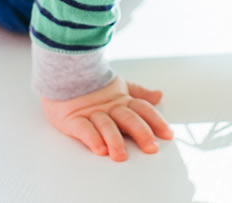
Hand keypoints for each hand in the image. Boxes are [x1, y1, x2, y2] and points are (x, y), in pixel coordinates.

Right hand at [41, 75, 173, 160]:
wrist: (63, 75)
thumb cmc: (93, 87)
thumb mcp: (120, 88)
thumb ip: (139, 94)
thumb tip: (159, 95)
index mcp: (122, 100)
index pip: (143, 109)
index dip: (156, 121)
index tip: (168, 134)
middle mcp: (110, 107)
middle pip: (128, 119)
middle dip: (141, 132)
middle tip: (151, 147)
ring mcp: (92, 112)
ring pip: (106, 126)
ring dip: (114, 140)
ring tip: (121, 155)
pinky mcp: (73, 119)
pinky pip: (83, 129)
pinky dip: (92, 138)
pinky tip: (99, 149)